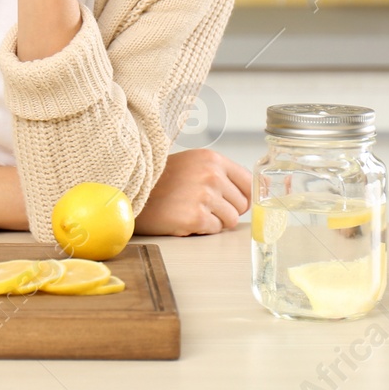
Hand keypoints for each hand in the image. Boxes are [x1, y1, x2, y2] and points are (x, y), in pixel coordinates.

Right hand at [135, 149, 251, 235]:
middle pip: (241, 204)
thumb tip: (257, 190)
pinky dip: (201, 229)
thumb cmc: (161, 181)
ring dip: (214, 221)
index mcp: (212, 159)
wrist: (131, 192)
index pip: (248, 182)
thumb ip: (221, 174)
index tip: (230, 201)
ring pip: (230, 220)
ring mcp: (204, 196)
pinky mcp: (195, 218)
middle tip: (202, 206)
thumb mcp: (193, 164)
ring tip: (191, 211)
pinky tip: (184, 218)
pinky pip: (214, 230)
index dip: (240, 196)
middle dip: (225, 210)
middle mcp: (211, 174)